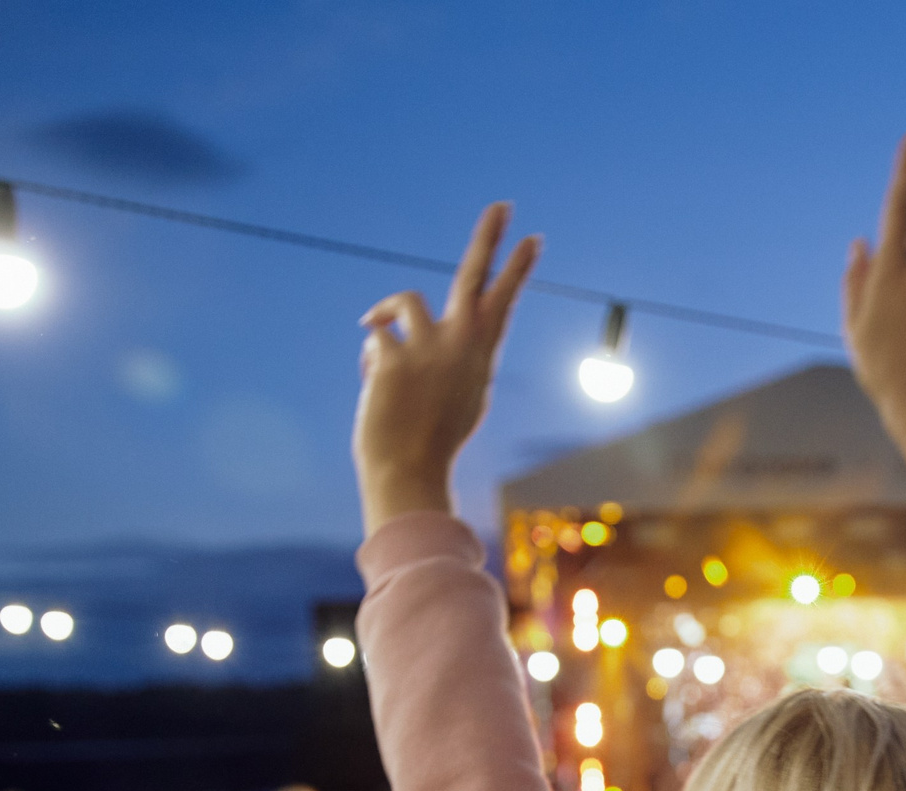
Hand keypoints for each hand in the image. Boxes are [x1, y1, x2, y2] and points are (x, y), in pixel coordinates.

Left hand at [352, 204, 541, 533]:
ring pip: (404, 302)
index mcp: (480, 357)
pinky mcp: (392, 353)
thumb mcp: (455, 399)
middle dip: (489, 238)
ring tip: (379, 338)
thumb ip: (443, 359)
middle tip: (502, 206)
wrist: (408, 470)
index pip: (502, 302)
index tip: (533, 238)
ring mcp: (427, 346)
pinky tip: (377, 392)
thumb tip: (399, 332)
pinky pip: (376, 340)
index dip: (516, 269)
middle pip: (473, 276)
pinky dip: (372, 364)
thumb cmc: (432, 443)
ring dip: (387, 314)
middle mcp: (460, 344)